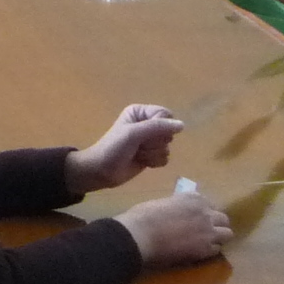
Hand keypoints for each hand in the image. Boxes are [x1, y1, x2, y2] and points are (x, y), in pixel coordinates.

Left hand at [65, 103, 182, 192]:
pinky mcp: (151, 155)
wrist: (101, 171)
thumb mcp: (133, 133)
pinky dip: (155, 162)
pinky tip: (143, 163)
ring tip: (138, 155)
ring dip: (153, 153)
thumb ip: (157, 127)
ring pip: (167, 146)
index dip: (160, 126)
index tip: (146, 135)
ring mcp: (149, 141)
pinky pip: (165, 157)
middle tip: (139, 146)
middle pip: (168, 131)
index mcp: (141, 112)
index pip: (165, 115)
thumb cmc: (113, 148)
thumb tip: (182, 125)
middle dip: (155, 142)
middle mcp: (147, 124)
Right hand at [113, 192, 232, 267]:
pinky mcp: (206, 248)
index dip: (204, 214)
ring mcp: (208, 230)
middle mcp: (205, 211)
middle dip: (216, 225)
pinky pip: (217, 249)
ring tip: (206, 244)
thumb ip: (178, 206)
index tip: (197, 220)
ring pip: (227, 233)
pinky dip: (210, 251)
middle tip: (205, 233)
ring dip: (218, 238)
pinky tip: (199, 253)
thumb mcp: (163, 203)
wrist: (140, 235)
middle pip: (223, 218)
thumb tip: (179, 212)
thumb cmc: (143, 217)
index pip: (209, 204)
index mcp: (194, 197)